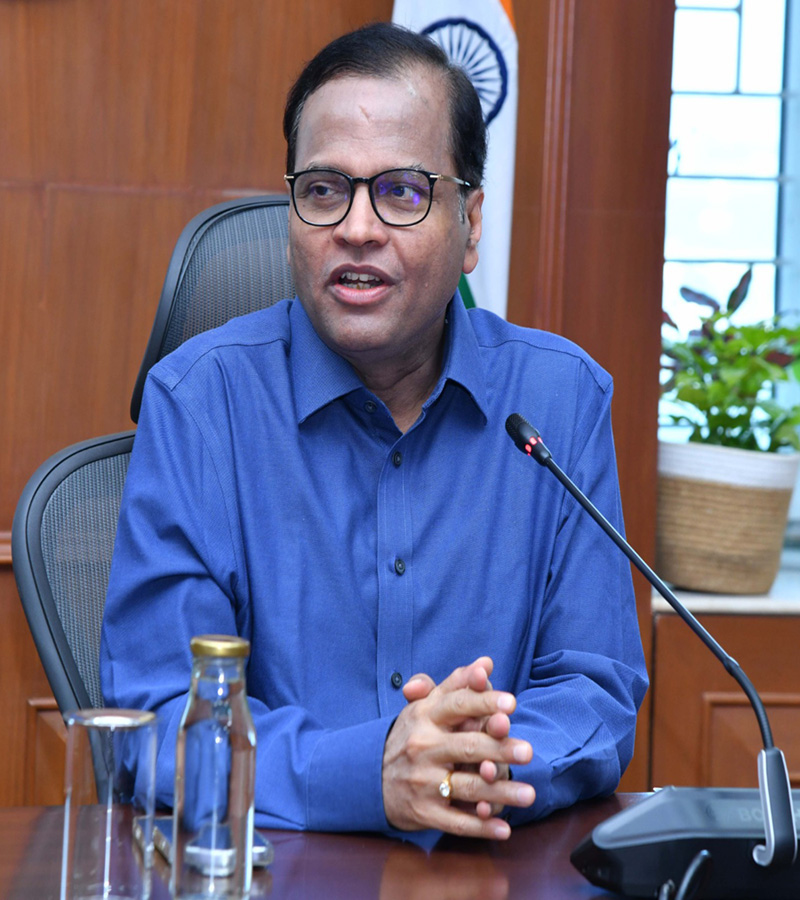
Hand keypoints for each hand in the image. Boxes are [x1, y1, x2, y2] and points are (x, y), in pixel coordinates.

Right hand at [404, 659, 513, 820]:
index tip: (511, 703)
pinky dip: (480, 826)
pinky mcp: (424, 812)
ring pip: (467, 787)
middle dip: (499, 750)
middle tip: (527, 751)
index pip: (457, 706)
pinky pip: (456, 821)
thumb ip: (457, 684)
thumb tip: (486, 663)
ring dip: (500, 793)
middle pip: (467, 747)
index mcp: (425, 716)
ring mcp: (423, 782)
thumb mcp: (426, 705)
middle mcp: (423, 747)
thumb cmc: (412, 734)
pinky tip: (504, 828)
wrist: (370, 776)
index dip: (484, 703)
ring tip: (529, 794)